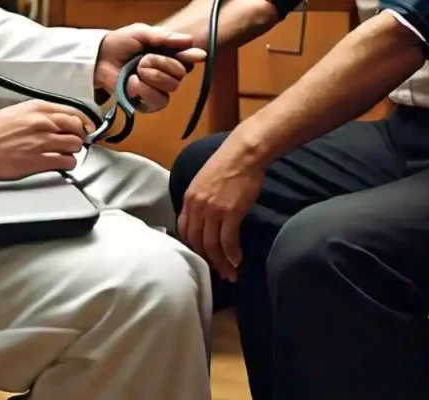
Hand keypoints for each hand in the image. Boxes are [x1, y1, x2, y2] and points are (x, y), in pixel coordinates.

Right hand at [0, 100, 95, 179]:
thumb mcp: (17, 111)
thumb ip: (39, 113)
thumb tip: (57, 119)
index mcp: (37, 108)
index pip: (73, 111)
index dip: (84, 121)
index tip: (86, 126)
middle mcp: (43, 123)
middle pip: (78, 128)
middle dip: (79, 135)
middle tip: (75, 140)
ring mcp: (42, 142)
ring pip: (75, 145)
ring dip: (73, 150)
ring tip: (64, 152)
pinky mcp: (39, 162)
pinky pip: (67, 162)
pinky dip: (68, 163)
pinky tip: (60, 163)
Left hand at [93, 24, 204, 112]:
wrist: (100, 58)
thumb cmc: (121, 42)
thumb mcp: (141, 33)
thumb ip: (163, 36)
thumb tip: (190, 41)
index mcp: (169, 53)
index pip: (189, 57)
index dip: (192, 56)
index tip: (196, 55)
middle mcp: (167, 71)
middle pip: (180, 73)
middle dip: (161, 64)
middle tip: (143, 59)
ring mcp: (159, 88)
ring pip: (171, 87)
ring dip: (152, 76)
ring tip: (136, 71)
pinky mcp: (148, 103)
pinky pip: (158, 101)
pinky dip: (144, 90)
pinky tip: (133, 83)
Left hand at [178, 128, 264, 281]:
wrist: (243, 154)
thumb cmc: (226, 164)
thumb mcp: (204, 181)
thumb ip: (199, 199)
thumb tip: (203, 219)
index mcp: (189, 197)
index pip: (184, 230)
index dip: (193, 247)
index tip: (202, 256)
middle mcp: (197, 206)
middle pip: (197, 242)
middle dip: (207, 260)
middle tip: (217, 272)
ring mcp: (213, 210)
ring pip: (212, 246)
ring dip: (221, 263)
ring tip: (229, 274)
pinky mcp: (231, 213)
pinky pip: (228, 241)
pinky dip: (231, 255)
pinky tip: (237, 261)